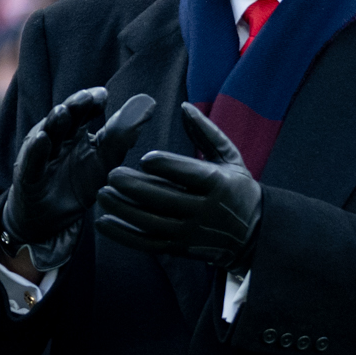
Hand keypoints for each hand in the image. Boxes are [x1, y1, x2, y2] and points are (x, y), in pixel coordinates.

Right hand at [2, 86, 156, 264]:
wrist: (51, 220)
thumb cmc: (77, 185)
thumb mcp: (105, 161)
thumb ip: (122, 136)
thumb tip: (147, 106)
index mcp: (74, 131)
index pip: (83, 111)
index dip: (91, 102)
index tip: (104, 96)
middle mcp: (56, 138)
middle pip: (65, 118)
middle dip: (74, 106)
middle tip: (86, 97)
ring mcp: (40, 156)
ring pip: (46, 135)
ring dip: (54, 123)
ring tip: (63, 112)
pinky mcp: (28, 177)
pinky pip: (32, 163)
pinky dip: (36, 151)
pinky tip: (42, 140)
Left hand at [95, 103, 261, 267]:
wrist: (253, 235)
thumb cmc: (237, 188)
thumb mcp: (230, 158)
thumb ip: (206, 132)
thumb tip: (184, 106)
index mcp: (218, 183)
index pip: (190, 175)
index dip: (167, 166)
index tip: (144, 158)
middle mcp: (204, 210)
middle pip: (165, 199)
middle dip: (135, 187)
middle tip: (111, 174)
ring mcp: (191, 232)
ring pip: (152, 223)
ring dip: (123, 210)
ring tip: (102, 195)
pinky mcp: (179, 248)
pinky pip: (148, 243)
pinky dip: (124, 235)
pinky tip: (103, 223)